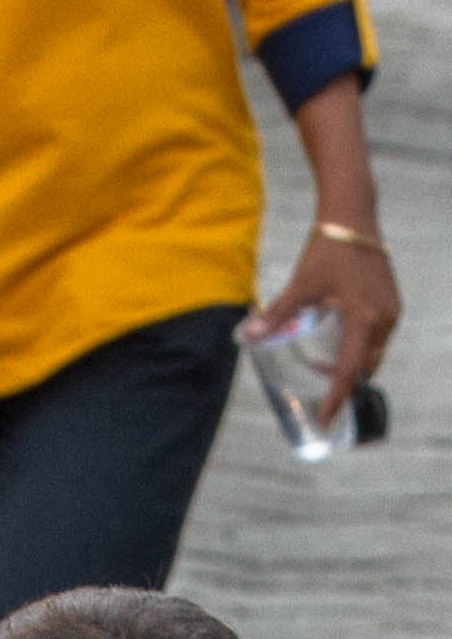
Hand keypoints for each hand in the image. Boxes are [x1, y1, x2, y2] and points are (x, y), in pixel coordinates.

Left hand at [244, 223, 401, 435]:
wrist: (353, 220)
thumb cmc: (327, 251)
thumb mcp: (300, 284)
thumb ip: (277, 313)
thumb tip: (247, 335)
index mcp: (365, 320)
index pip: (351, 370)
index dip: (337, 396)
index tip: (326, 418)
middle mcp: (385, 320)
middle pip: (366, 365)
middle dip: (344, 382)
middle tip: (319, 394)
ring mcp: (391, 311)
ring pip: (374, 351)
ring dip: (352, 364)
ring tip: (322, 369)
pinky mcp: (390, 302)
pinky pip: (377, 335)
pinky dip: (360, 346)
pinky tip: (337, 342)